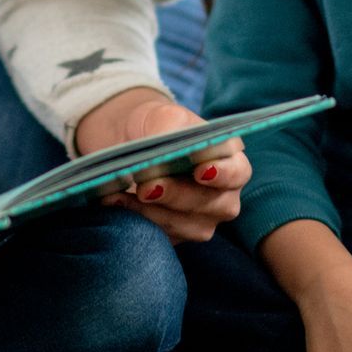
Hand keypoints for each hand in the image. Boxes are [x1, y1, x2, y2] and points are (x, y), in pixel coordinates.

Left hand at [86, 92, 249, 243]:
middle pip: (212, 205)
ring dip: (151, 212)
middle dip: (177, 196)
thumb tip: (169, 146)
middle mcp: (223, 195)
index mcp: (230, 160)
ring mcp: (202, 218)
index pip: (237, 172)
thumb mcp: (163, 115)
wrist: (132, 143)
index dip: (222, 174)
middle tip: (146, 186)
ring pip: (186, 226)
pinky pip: (163, 236)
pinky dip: (137, 220)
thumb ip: (169, 126)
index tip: (200, 172)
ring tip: (119, 195)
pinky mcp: (177, 234)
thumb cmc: (158, 127)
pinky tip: (115, 203)